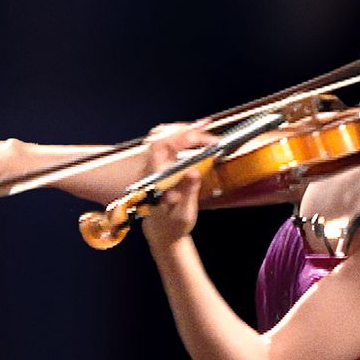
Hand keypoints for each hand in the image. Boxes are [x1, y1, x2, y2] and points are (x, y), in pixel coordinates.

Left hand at [138, 122, 219, 248]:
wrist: (162, 233)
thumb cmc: (172, 226)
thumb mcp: (183, 214)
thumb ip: (188, 192)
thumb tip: (194, 171)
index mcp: (154, 181)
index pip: (161, 149)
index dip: (180, 139)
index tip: (203, 140)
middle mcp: (150, 171)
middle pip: (163, 139)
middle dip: (186, 131)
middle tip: (209, 130)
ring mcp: (153, 168)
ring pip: (165, 139)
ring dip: (186, 132)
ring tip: (206, 126)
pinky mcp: (160, 168)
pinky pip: (170, 146)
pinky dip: (185, 138)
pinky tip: (199, 134)